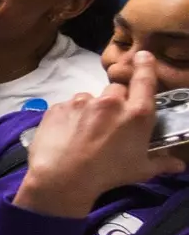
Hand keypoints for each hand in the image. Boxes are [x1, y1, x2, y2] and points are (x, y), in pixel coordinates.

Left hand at [15, 52, 185, 217]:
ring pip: (90, 99)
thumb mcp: (140, 170)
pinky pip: (68, 108)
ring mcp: (82, 102)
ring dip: (91, 111)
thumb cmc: (108, 175)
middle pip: (116, 92)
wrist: (62, 178)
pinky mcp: (58, 106)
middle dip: (116, 103)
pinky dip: (70, 118)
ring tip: (85, 134)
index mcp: (136, 113)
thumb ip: (161, 162)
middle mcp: (110, 101)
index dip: (145, 66)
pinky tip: (67, 135)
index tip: (143, 55)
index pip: (145, 80)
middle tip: (110, 125)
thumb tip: (178, 164)